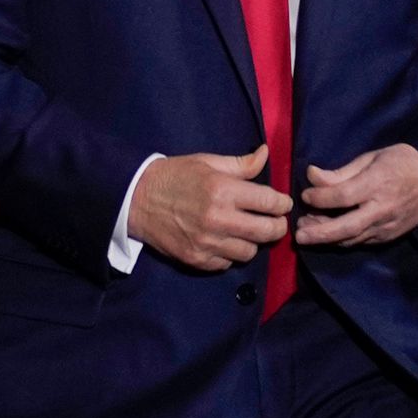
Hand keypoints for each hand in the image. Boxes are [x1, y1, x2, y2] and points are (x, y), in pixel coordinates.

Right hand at [131, 146, 291, 271]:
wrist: (135, 199)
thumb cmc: (174, 176)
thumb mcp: (207, 162)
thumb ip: (240, 164)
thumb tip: (266, 154)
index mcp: (222, 190)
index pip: (269, 202)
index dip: (282, 204)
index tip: (282, 204)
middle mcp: (218, 218)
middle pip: (266, 231)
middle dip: (277, 226)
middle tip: (274, 222)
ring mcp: (207, 242)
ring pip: (250, 251)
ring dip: (253, 242)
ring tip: (247, 232)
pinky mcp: (196, 259)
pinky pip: (227, 263)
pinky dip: (230, 254)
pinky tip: (225, 241)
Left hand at [297, 145, 417, 247]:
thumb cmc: (402, 163)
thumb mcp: (373, 157)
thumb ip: (342, 172)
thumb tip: (312, 176)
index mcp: (378, 183)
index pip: (342, 196)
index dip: (320, 198)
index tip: (306, 194)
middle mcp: (382, 209)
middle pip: (345, 227)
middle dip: (319, 233)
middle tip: (298, 234)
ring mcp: (386, 226)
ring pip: (351, 239)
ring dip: (326, 238)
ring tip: (307, 231)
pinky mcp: (388, 237)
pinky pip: (360, 241)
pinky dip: (341, 240)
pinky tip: (328, 233)